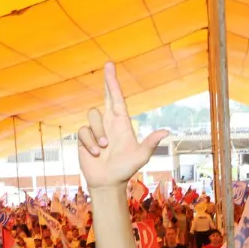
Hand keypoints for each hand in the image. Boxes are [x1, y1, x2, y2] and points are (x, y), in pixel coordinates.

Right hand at [77, 63, 168, 190]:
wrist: (108, 182)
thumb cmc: (125, 169)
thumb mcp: (140, 156)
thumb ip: (150, 143)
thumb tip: (165, 132)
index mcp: (122, 123)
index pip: (117, 99)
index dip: (113, 83)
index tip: (110, 67)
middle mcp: (109, 123)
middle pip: (105, 97)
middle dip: (107, 81)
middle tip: (108, 65)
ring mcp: (96, 130)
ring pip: (93, 116)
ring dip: (98, 133)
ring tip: (104, 148)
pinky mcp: (84, 138)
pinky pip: (83, 131)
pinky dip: (89, 143)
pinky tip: (95, 154)